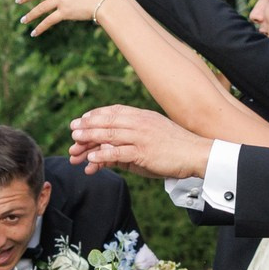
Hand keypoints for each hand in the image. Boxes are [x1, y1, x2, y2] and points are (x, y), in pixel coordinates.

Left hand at [67, 105, 213, 179]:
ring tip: (75, 143)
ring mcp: (141, 137)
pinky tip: (91, 158)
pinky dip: (103, 155)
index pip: (114, 111)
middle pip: (107, 122)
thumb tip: (113, 149)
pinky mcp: (143, 152)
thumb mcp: (152, 138)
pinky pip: (118, 152)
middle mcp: (139, 123)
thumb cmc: (176, 147)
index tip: (83, 119)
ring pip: (109, 135)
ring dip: (90, 138)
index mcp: (142, 116)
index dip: (96, 114)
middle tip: (72, 130)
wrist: (197, 153)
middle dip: (87, 126)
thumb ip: (132, 141)